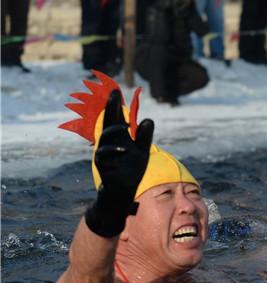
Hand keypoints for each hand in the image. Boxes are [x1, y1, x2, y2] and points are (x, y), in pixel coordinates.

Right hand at [85, 89, 153, 237]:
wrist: (122, 192)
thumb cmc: (131, 169)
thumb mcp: (142, 151)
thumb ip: (144, 136)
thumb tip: (147, 119)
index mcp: (120, 137)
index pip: (118, 118)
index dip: (116, 105)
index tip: (116, 90)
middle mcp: (111, 142)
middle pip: (109, 122)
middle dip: (110, 108)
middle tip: (113, 93)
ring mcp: (105, 153)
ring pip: (105, 137)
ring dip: (114, 129)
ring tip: (125, 126)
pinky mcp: (103, 165)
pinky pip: (104, 155)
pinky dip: (113, 150)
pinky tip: (123, 148)